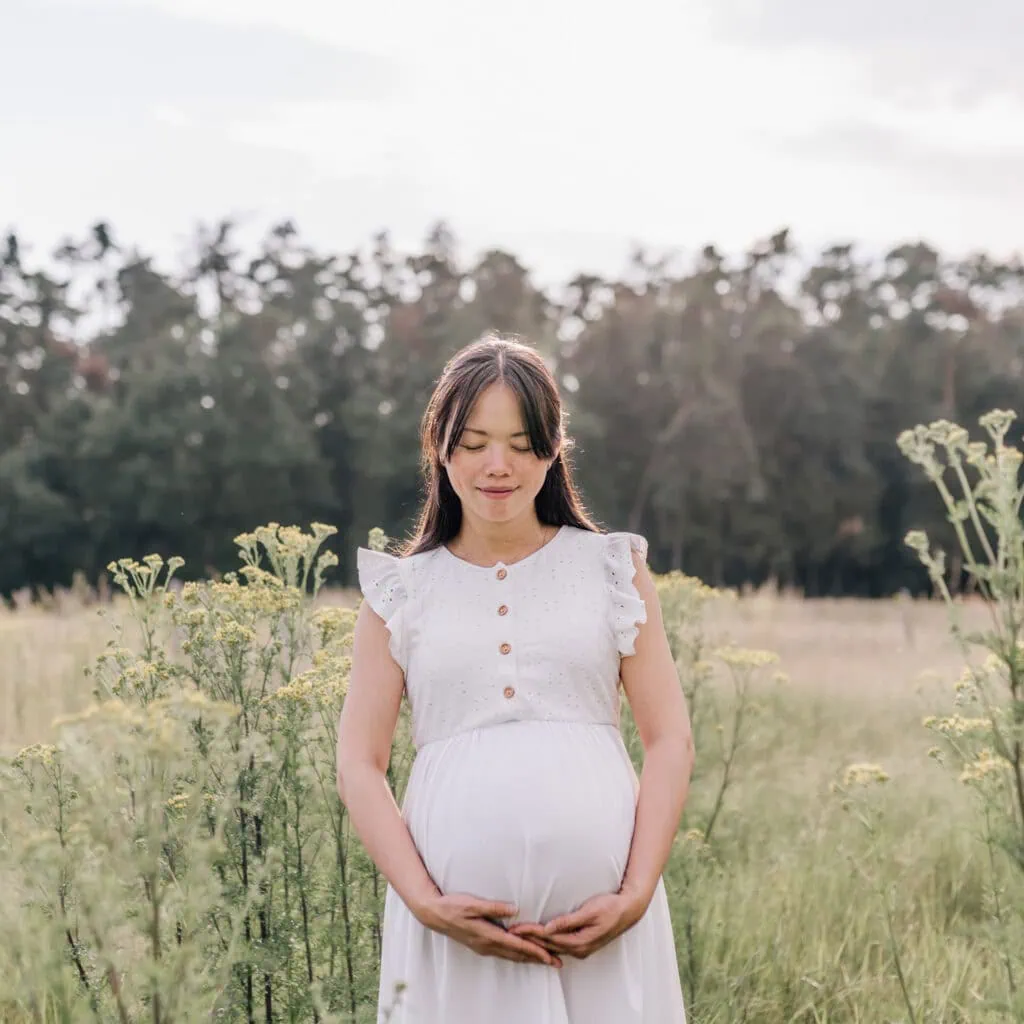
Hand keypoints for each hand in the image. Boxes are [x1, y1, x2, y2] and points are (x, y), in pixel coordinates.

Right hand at [417, 892, 563, 967]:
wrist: (434, 914)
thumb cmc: (453, 906)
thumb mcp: (473, 903)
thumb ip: (494, 907)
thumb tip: (515, 909)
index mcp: (488, 935)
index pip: (517, 945)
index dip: (535, 951)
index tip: (550, 956)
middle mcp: (488, 944)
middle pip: (518, 955)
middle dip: (538, 959)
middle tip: (556, 963)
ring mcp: (483, 946)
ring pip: (511, 956)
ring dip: (529, 959)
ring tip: (545, 961)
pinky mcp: (480, 944)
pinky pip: (504, 953)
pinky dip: (517, 955)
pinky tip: (522, 953)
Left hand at [508, 890, 647, 960]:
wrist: (629, 910)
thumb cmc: (610, 907)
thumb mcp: (590, 911)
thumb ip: (569, 921)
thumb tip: (549, 928)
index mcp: (579, 942)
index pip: (548, 938)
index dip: (530, 933)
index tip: (515, 928)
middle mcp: (579, 949)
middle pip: (547, 946)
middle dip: (528, 939)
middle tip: (510, 932)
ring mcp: (581, 948)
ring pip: (552, 948)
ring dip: (535, 942)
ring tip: (519, 937)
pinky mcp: (582, 944)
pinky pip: (559, 946)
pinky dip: (546, 943)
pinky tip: (538, 941)